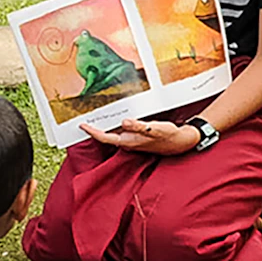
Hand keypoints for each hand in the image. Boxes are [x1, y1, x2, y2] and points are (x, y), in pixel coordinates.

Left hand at [83, 117, 201, 155]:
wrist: (179, 142)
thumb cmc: (167, 136)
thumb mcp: (154, 129)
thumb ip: (139, 126)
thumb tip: (124, 122)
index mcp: (129, 141)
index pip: (105, 137)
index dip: (92, 131)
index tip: (82, 125)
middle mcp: (128, 143)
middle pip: (106, 136)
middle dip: (94, 129)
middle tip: (83, 119)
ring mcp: (131, 141)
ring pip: (113, 134)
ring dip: (104, 127)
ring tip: (94, 117)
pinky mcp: (135, 138)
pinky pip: (120, 132)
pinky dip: (114, 126)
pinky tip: (113, 119)